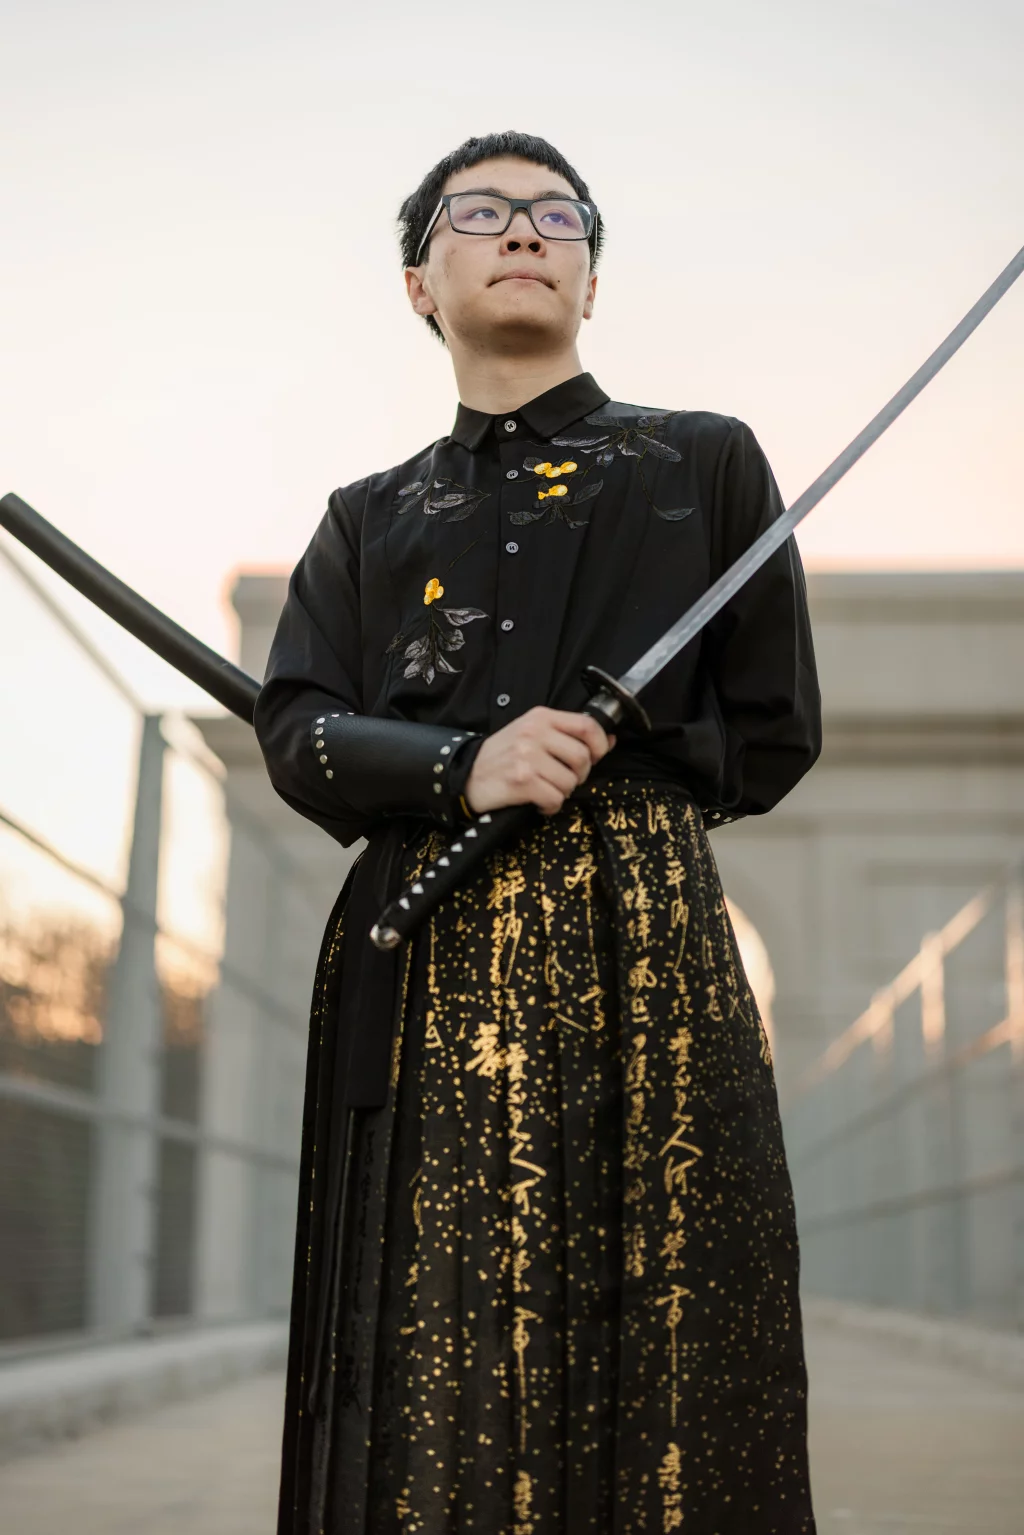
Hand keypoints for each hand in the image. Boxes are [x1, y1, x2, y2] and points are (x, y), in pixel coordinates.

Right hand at [465, 706, 614, 815]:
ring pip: (570, 781)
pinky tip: (538, 801)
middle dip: (579, 774)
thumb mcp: (533, 734)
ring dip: (562, 792)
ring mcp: (527, 757)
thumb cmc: (503, 756)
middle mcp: (534, 733)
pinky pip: (555, 798)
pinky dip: (550, 806)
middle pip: (582, 757)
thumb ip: (568, 735)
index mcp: (540, 717)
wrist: (465, 775)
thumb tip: (609, 740)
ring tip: (545, 789)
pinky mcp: (522, 781)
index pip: (586, 725)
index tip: (596, 756)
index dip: (599, 744)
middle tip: (563, 778)